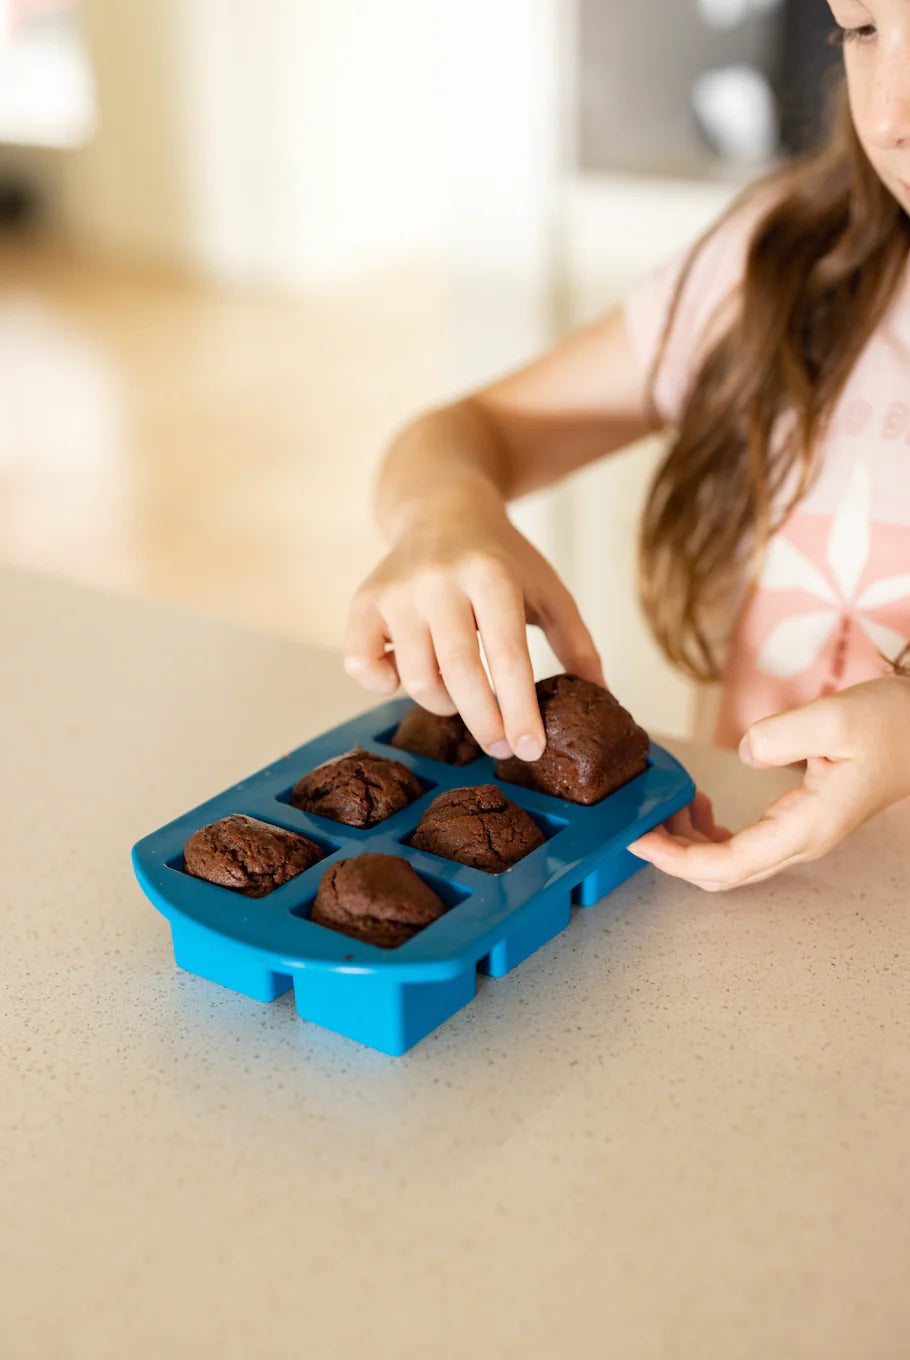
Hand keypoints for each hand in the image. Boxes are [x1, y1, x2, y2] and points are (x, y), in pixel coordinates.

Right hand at [343, 488, 604, 759]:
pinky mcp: (364, 603)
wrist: (441, 509)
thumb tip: (604, 698)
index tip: (530, 749)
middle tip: (502, 748)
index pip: (508, 655)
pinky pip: (362, 666)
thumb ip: (576, 643)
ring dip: (445, 705)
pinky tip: (408, 675)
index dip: (520, 709)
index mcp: (491, 574)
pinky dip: (383, 686)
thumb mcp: (547, 589)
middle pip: (459, 674)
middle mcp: (438, 580)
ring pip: (416, 679)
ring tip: (465, 699)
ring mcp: (396, 591)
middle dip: (485, 723)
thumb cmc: (500, 560)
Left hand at [629, 676, 909, 890]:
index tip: (639, 840)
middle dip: (674, 855)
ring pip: (732, 862)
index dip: (677, 860)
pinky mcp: (801, 821)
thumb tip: (746, 753)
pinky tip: (701, 803)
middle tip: (637, 823)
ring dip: (691, 843)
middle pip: (723, 873)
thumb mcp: (834, 718)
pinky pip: (746, 843)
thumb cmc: (892, 724)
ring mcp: (802, 835)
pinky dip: (712, 832)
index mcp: (806, 827)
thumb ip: (781, 735)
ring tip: (668, 805)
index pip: (728, 863)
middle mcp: (802, 841)